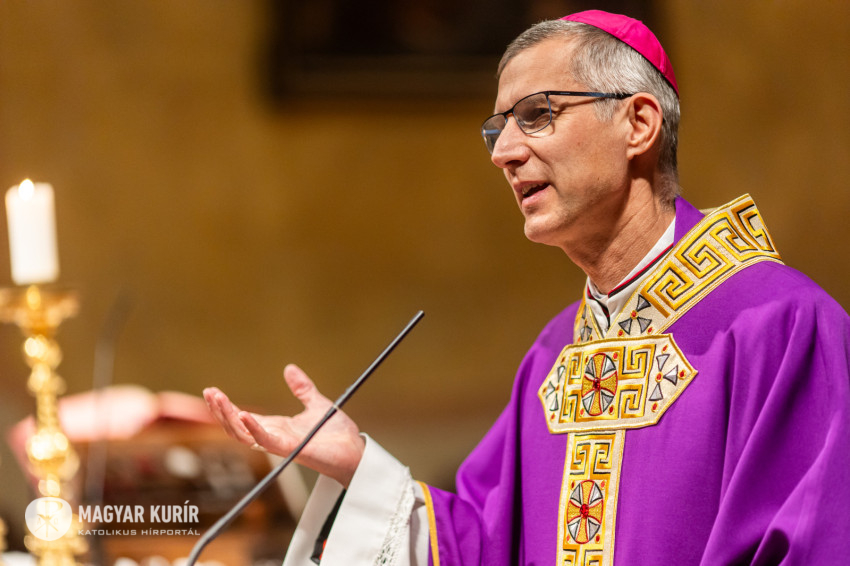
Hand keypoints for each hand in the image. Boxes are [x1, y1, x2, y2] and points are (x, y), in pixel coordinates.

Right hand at [203, 364, 364, 486]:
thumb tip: (289, 368)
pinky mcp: (290, 449)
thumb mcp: (317, 404)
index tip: (212, 391)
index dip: (226, 407)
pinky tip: (244, 414)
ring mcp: (280, 444)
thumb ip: (302, 389)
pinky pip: (266, 441)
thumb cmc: (337, 435)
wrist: (355, 451)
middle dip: (220, 411)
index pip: (242, 418)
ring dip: (228, 417)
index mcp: (276, 428)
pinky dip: (253, 428)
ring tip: (217, 399)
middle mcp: (273, 438)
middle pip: (236, 427)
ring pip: (243, 435)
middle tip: (208, 392)